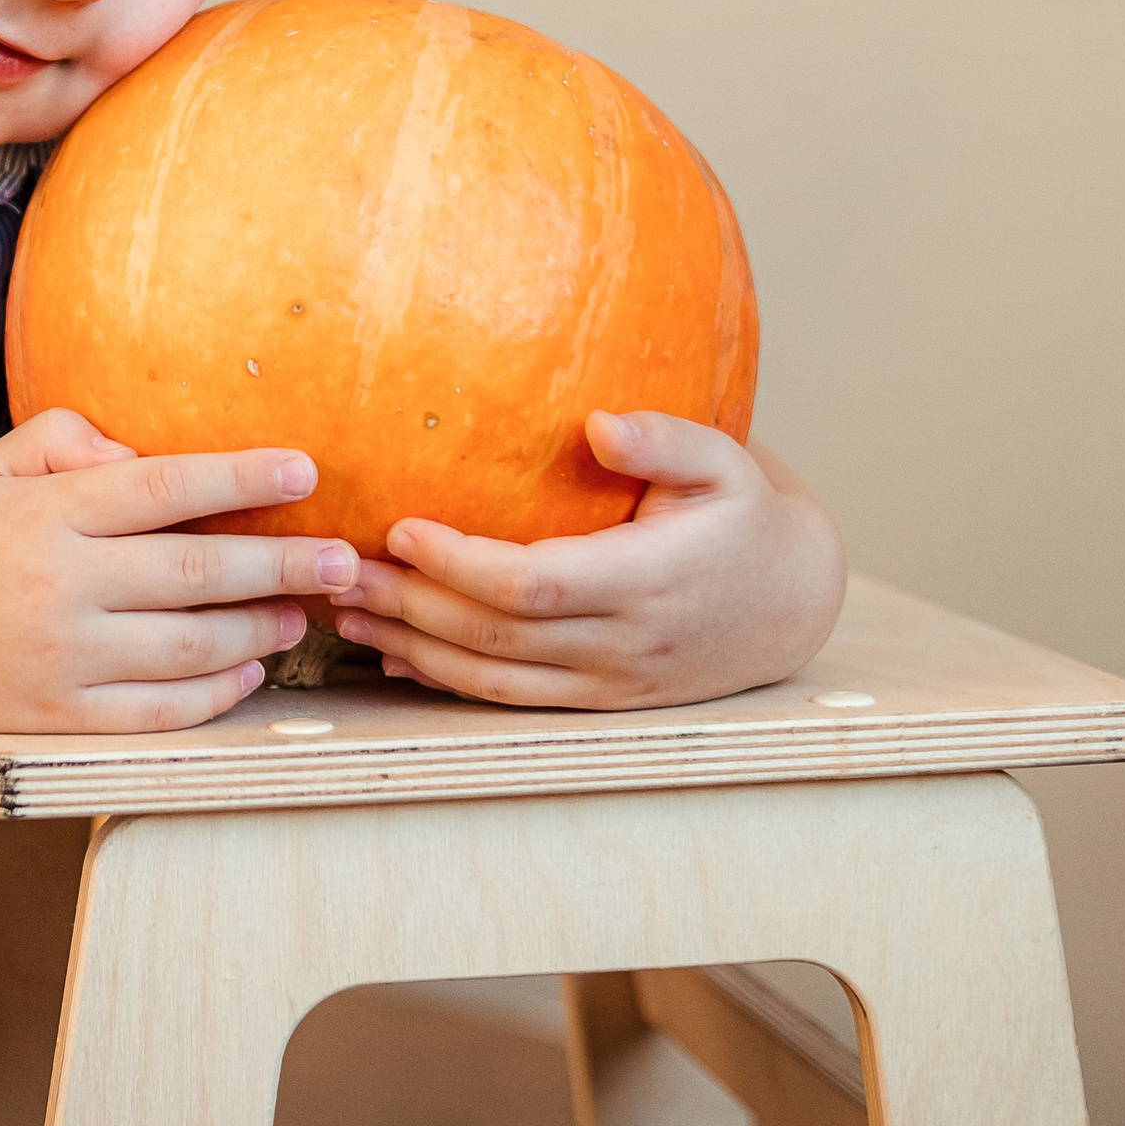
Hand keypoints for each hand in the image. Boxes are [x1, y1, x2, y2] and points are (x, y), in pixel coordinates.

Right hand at [0, 406, 359, 736]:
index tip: (305, 469)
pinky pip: (160, 712)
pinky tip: (250, 669)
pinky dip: (215, 694)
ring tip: (301, 613)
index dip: (240, 476)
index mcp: (49, 517)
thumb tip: (140, 452)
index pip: (162, 489)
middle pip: (195, 572)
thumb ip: (65, 440)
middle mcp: (62, 588)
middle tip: (345, 560)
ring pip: (189, 647)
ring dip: (260, 630)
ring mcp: (64, 660)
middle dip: (282, 564)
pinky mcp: (64, 719)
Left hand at [332, 413, 844, 710]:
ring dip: (410, 649)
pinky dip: (444, 680)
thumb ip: (667, 439)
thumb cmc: (743, 517)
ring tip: (342, 612)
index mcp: (648, 582)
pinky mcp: (597, 702)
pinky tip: (392, 654)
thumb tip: (601, 424)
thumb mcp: (726, 463)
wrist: (790, 603)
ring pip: (491, 680)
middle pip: (495, 637)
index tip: (400, 527)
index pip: (532, 585)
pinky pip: (507, 701)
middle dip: (408, 605)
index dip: (459, 564)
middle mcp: (623, 645)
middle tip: (334, 569)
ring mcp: (609, 683)